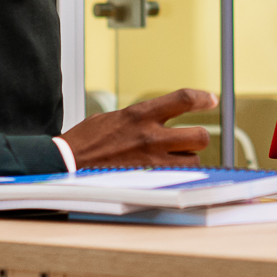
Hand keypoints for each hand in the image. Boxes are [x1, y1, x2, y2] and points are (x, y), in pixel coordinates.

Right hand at [61, 88, 215, 166]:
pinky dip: (176, 176)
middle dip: (199, 138)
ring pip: (193, 161)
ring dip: (188, 160)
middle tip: (192, 140)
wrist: (65, 163)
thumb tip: (157, 117)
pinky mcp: (146, 179)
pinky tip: (167, 174)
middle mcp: (150, 135)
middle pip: (199, 135)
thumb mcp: (114, 117)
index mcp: (140, 114)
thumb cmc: (85, 141)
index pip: (183, 99)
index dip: (202, 98)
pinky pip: (176, 177)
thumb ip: (139, 117)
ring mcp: (151, 160)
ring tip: (174, 159)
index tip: (211, 100)